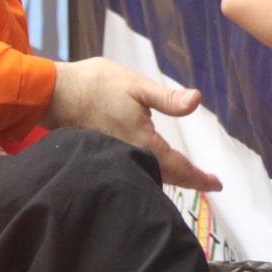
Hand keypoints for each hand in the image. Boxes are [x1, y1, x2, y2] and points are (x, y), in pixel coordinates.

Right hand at [43, 57, 220, 192]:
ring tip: (184, 174)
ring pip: (149, 176)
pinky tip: (151, 164)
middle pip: (166, 178)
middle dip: (187, 180)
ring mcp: (115, 159)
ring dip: (169, 177)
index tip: (217, 186)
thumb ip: (168, 99)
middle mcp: (130, 158)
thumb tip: (197, 100)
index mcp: (143, 143)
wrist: (54, 94)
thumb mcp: (137, 86)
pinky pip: (133, 171)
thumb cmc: (96, 86)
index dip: (200, 179)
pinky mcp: (103, 157)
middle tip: (206, 181)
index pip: (179, 168)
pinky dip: (149, 171)